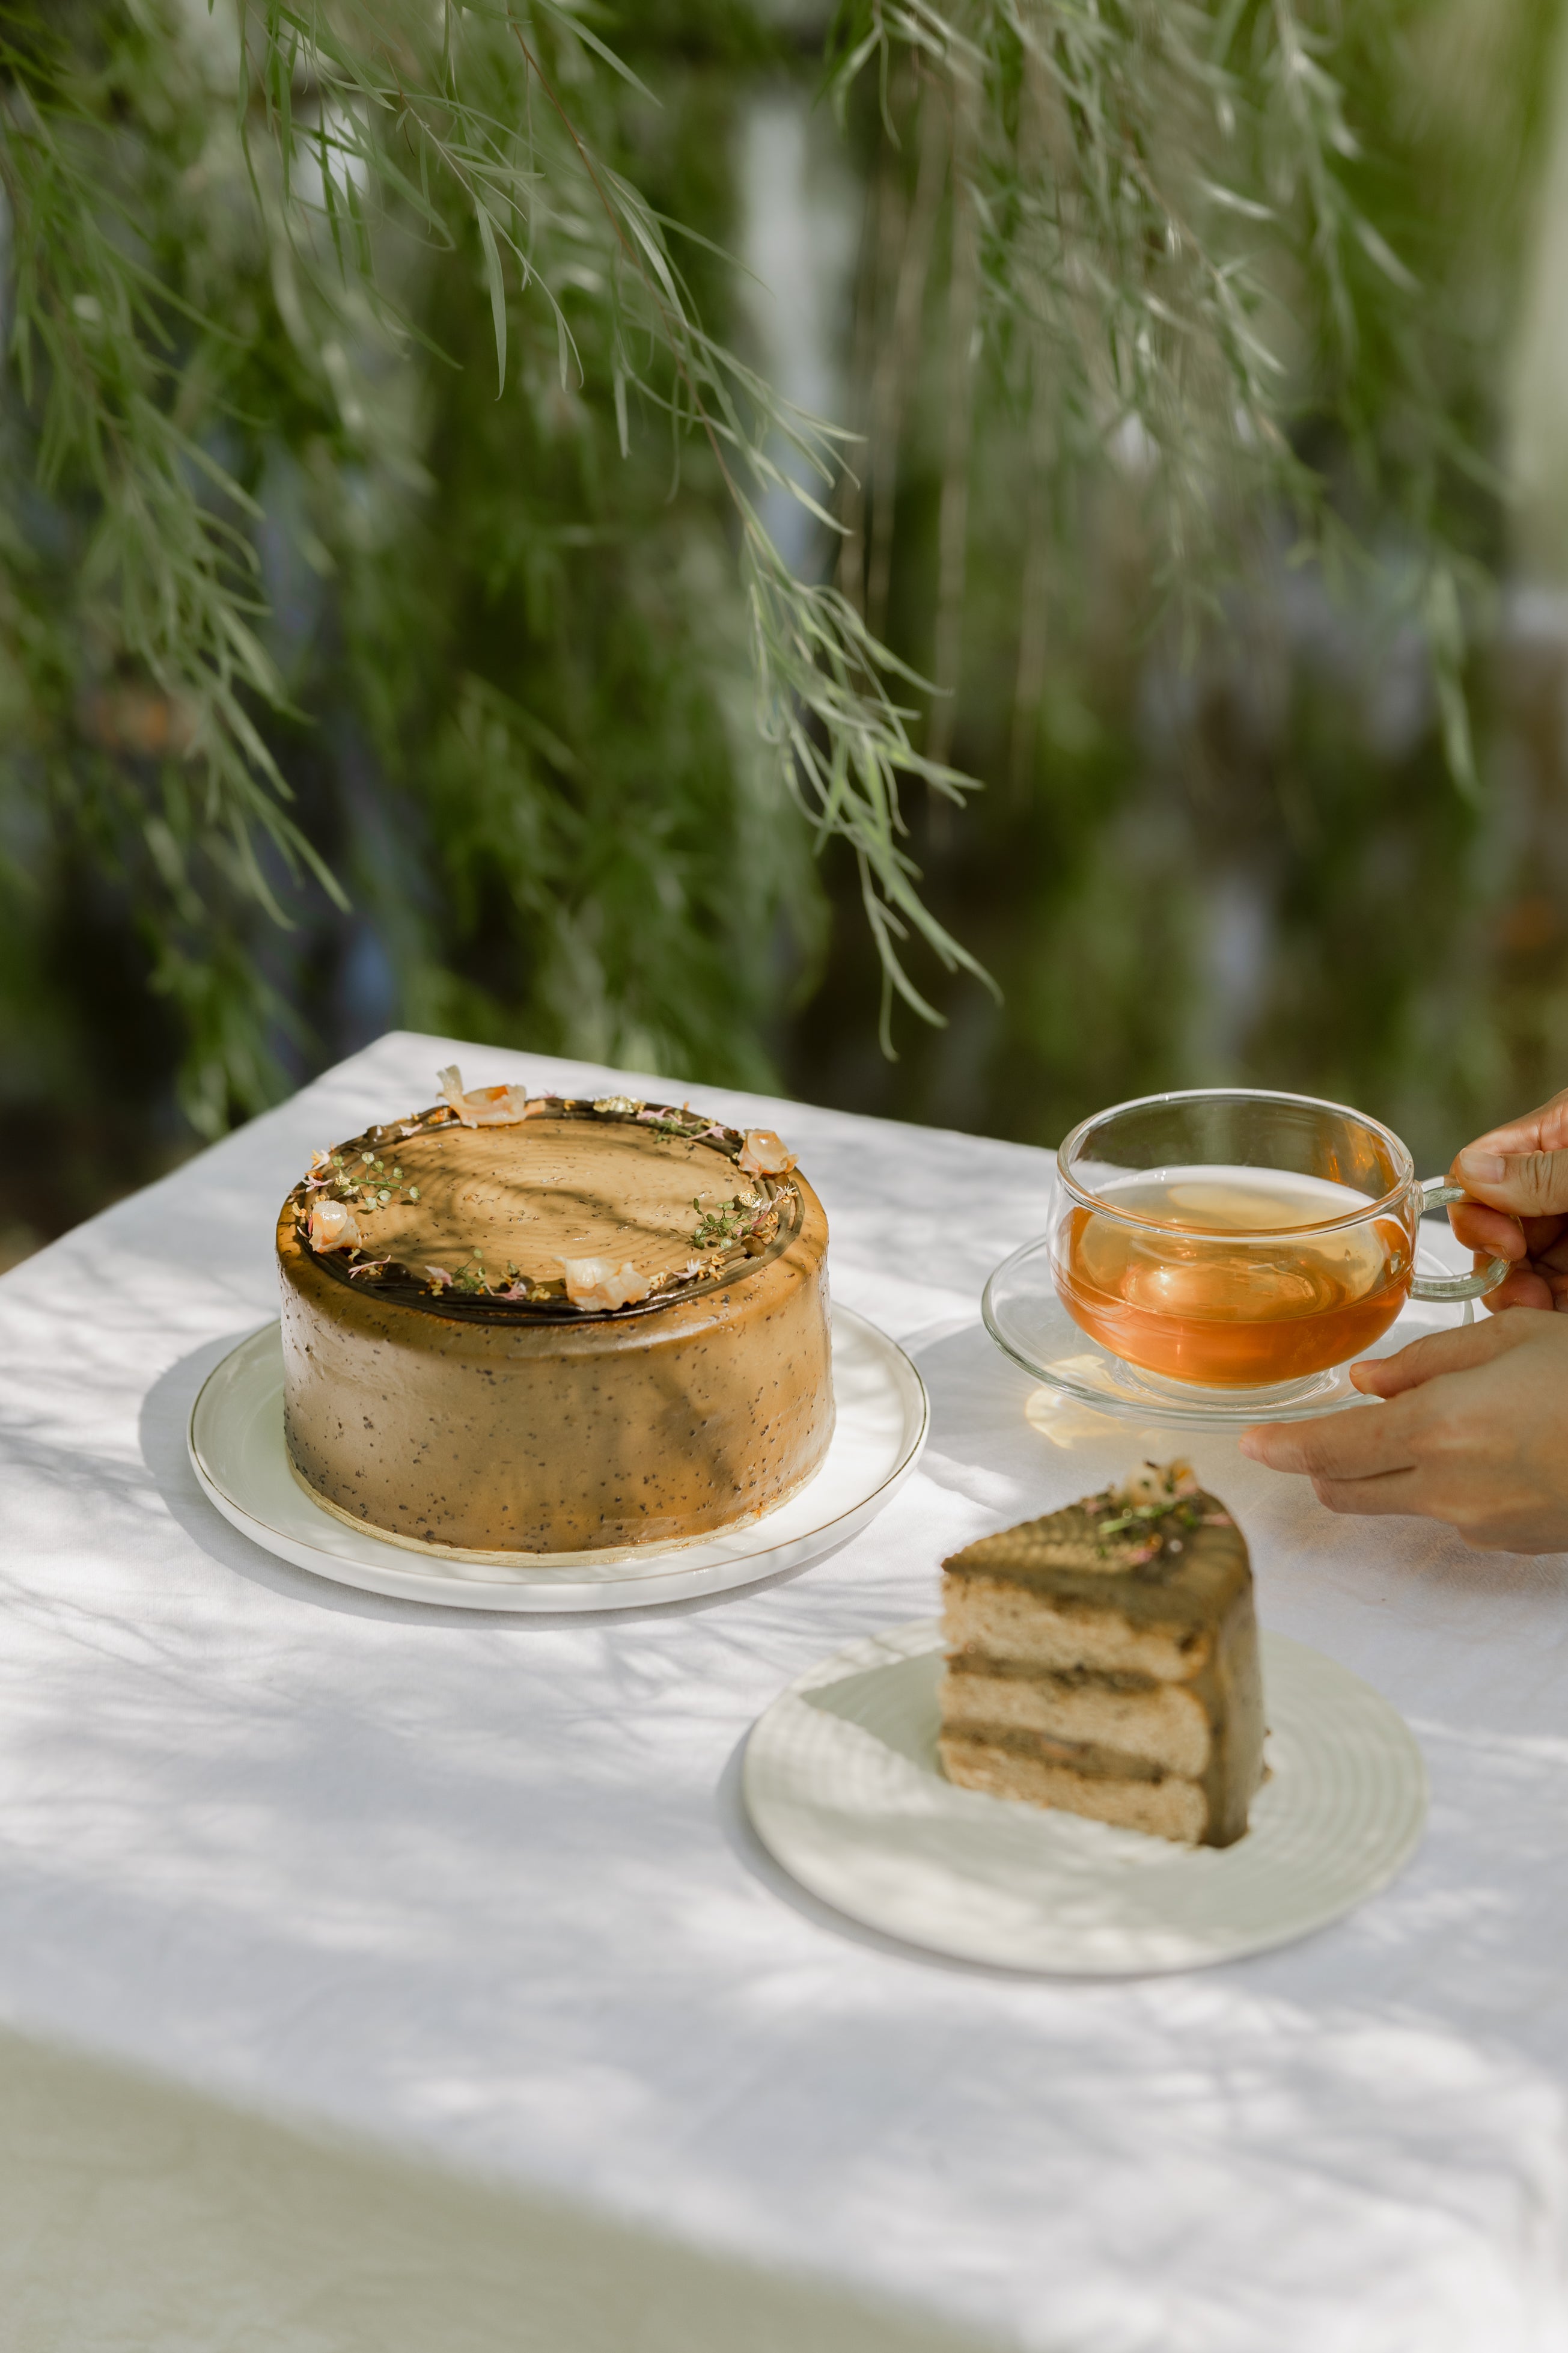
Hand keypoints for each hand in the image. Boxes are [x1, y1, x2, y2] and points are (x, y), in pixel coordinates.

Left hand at [1238, 1312, 1567, 1552]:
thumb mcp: (1511, 1338)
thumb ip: (1427, 1362)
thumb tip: (1368, 1382)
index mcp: (1436, 1429)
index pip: (1327, 1451)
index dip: (1281, 1449)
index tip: (1251, 1445)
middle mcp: (1446, 1488)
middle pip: (1346, 1491)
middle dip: (1325, 1465)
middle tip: (1330, 1431)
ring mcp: (1480, 1524)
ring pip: (1400, 1503)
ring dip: (1393, 1471)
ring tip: (1450, 1423)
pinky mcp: (1512, 1543)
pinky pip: (1455, 1514)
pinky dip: (1451, 1484)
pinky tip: (1499, 1449)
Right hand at [1447, 1085, 1567, 1311]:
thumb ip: (1540, 1171)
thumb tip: (1467, 1173)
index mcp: (1557, 1135)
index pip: (1483, 1165)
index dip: (1476, 1209)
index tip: (1506, 1244)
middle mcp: (1557, 1181)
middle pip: (1494, 1221)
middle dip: (1494, 1260)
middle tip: (1520, 1288)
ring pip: (1519, 1263)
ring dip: (1515, 1292)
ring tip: (1534, 1310)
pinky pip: (1552, 1286)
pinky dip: (1544, 1307)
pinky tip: (1546, 1317)